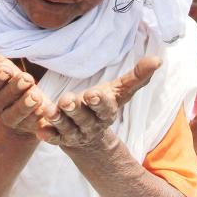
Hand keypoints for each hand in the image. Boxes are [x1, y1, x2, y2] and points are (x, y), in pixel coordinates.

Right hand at [0, 27, 55, 136]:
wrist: (24, 103)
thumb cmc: (8, 79)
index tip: (6, 70)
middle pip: (2, 99)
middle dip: (15, 89)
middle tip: (27, 79)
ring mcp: (10, 119)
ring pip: (15, 113)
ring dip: (25, 105)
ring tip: (36, 95)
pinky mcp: (25, 127)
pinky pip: (30, 125)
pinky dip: (36, 118)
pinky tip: (44, 110)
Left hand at [39, 56, 160, 147]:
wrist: (90, 134)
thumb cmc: (103, 104)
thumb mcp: (119, 90)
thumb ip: (137, 76)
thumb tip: (158, 59)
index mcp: (106, 112)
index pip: (105, 107)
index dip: (99, 102)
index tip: (92, 94)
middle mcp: (91, 124)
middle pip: (83, 118)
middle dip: (75, 110)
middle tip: (67, 100)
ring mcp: (75, 133)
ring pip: (66, 127)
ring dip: (58, 119)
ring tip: (49, 110)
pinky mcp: (60, 137)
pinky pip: (53, 137)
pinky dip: (47, 135)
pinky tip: (39, 130)